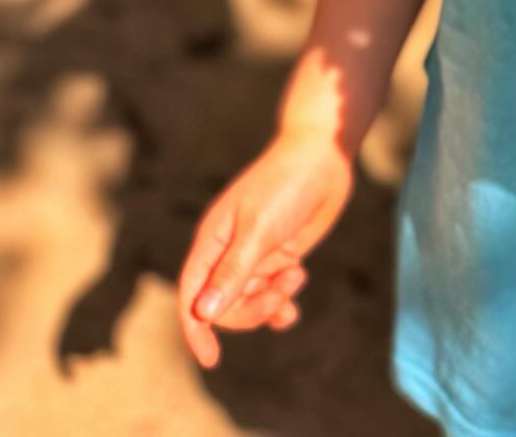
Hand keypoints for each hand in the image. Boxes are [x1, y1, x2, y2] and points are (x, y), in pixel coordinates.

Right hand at [177, 132, 356, 369]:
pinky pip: (272, 296)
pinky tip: (294, 301)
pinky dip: (282, 304)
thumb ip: (233, 271)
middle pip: (224, 307)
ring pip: (250, 302)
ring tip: (297, 275)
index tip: (211, 359)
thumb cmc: (285, 185)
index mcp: (212, 242)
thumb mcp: (258, 229)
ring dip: (273, 301)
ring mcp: (255, 256)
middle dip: (251, 310)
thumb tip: (203, 312)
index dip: (196, 329)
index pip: (191, 295)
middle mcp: (229, 253)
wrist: (323, 157)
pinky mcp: (279, 257)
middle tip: (281, 292)